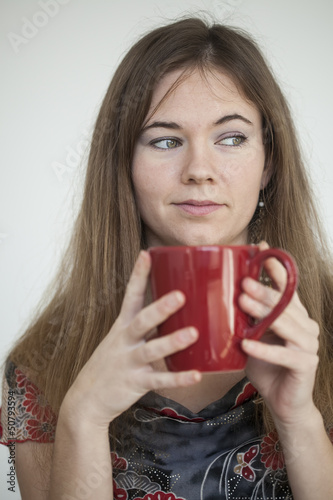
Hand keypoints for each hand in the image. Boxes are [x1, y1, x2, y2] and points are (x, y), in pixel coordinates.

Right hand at [62, 250, 200, 427]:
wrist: (86, 400)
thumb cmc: (110, 365)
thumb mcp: (120, 341)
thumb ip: (145, 328)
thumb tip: (175, 311)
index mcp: (122, 327)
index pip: (130, 296)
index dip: (138, 275)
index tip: (146, 254)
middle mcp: (124, 341)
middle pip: (142, 320)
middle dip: (160, 308)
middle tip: (180, 295)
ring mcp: (129, 362)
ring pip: (152, 349)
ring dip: (172, 342)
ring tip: (193, 333)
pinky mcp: (135, 383)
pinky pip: (160, 381)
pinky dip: (178, 379)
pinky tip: (196, 375)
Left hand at [239, 242, 319, 427]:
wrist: (283, 402)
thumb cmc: (265, 366)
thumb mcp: (254, 336)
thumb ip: (247, 317)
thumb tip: (219, 294)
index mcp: (294, 315)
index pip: (287, 286)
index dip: (275, 267)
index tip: (261, 249)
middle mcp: (306, 325)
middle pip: (284, 303)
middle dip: (263, 290)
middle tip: (243, 282)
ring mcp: (308, 344)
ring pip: (285, 324)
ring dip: (263, 313)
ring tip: (242, 303)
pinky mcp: (306, 364)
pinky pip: (283, 355)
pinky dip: (264, 350)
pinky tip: (246, 345)